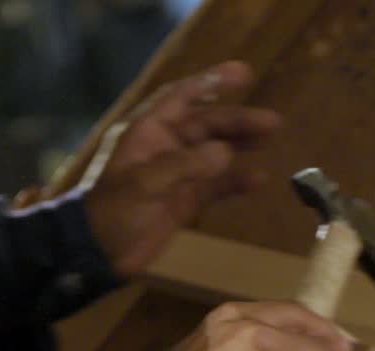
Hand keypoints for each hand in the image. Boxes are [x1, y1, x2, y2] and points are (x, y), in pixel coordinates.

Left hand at [80, 61, 282, 275]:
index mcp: (150, 132)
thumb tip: (226, 152)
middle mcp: (167, 146)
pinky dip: (237, 181)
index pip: (183, 97)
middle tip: (273, 121)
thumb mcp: (145, 184)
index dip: (212, 82)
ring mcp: (179, 174)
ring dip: (242, 143)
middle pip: (207, 124)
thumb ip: (185, 165)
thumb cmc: (115, 211)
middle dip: (238, 120)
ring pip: (216, 151)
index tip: (244, 74)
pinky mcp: (187, 200)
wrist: (101, 253)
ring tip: (270, 137)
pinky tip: (258, 180)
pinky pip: (218, 185)